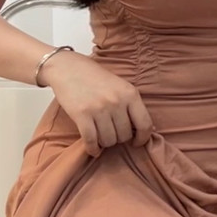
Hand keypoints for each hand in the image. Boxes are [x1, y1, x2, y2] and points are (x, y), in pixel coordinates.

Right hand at [40, 50, 154, 157]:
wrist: (67, 68)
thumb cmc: (95, 78)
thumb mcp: (120, 86)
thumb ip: (132, 105)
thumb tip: (149, 130)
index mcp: (130, 93)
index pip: (145, 124)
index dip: (142, 138)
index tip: (137, 142)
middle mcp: (117, 101)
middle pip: (125, 135)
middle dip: (119, 138)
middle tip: (111, 133)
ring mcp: (99, 108)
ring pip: (109, 140)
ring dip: (105, 143)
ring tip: (101, 137)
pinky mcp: (82, 114)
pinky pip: (91, 141)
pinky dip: (93, 149)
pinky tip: (93, 149)